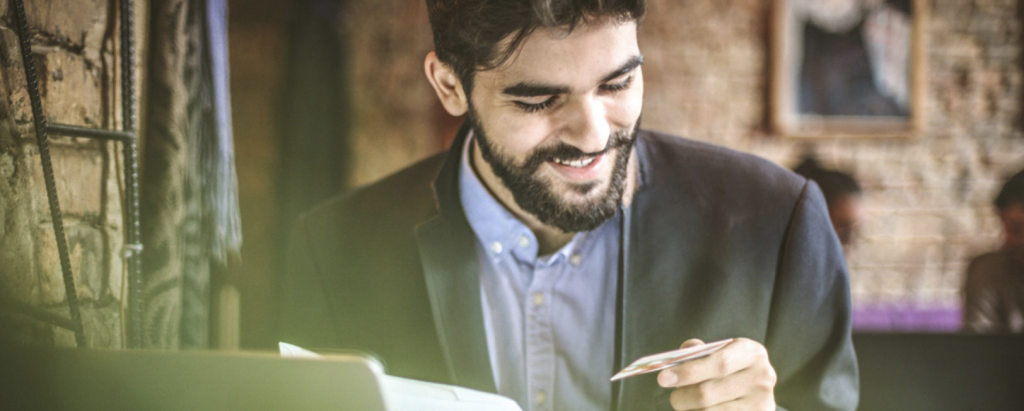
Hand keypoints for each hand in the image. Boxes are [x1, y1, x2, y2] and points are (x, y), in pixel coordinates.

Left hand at [656, 338, 776, 409]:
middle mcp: (762, 378)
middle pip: (707, 393)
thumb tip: (676, 360)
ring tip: (688, 405)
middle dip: (682, 396)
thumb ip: (698, 352)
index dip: (688, 371)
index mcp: (752, 353)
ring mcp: (761, 404)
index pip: (719, 363)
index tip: (663, 378)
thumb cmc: (730, 370)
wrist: (756, 392)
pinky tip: (698, 410)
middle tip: (674, 398)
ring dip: (690, 410)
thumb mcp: (720, 353)